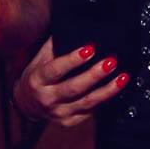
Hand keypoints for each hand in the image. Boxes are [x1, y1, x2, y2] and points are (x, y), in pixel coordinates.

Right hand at [12, 38, 127, 126]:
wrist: (27, 103)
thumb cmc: (37, 75)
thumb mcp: (39, 59)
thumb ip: (55, 45)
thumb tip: (75, 27)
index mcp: (37, 80)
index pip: (55, 69)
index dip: (73, 60)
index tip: (90, 49)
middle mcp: (46, 99)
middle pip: (73, 88)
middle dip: (94, 75)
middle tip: (111, 62)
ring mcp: (58, 113)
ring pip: (87, 103)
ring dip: (107, 90)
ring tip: (122, 77)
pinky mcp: (68, 121)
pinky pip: (89, 111)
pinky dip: (104, 100)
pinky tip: (114, 89)